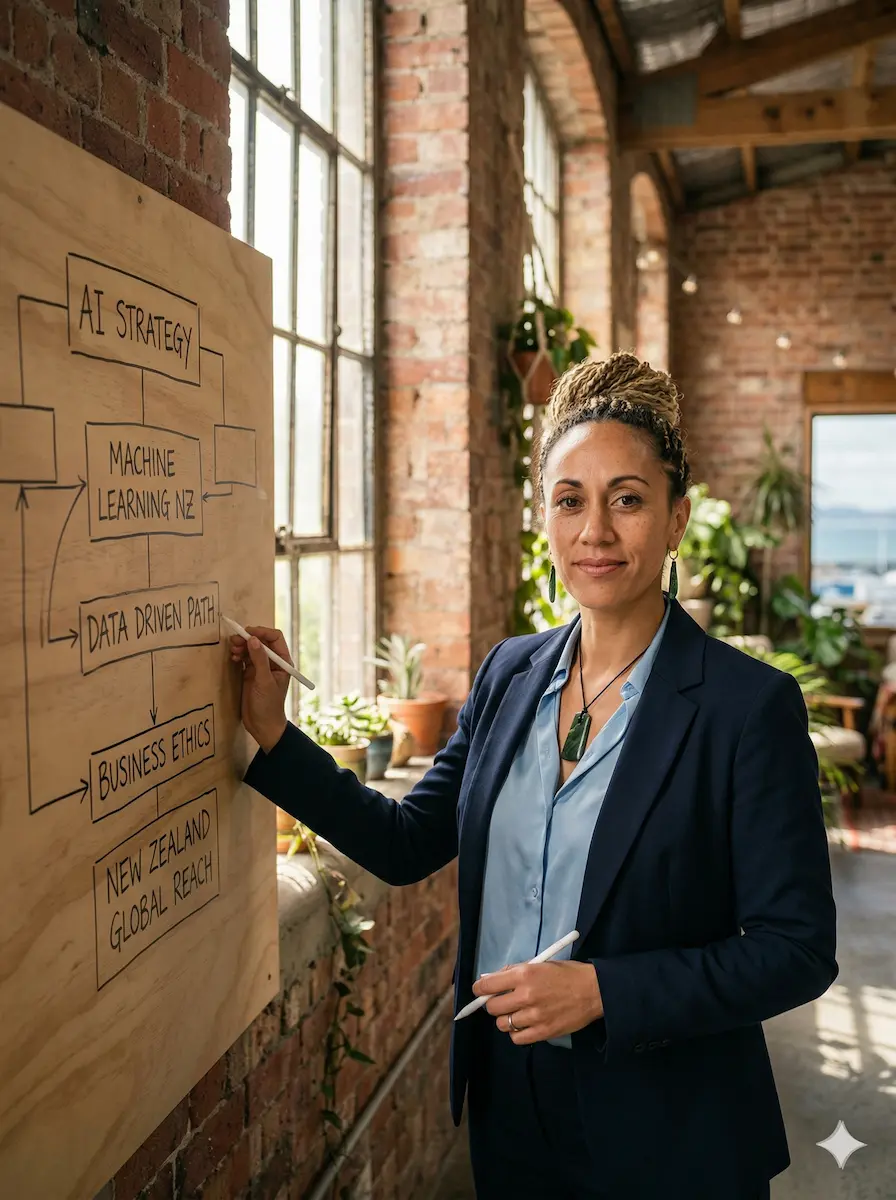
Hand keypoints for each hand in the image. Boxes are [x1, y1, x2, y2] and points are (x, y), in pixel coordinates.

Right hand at [229, 625, 290, 752]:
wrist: (262, 725)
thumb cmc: (268, 705)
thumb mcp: (264, 682)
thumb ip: (259, 660)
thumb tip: (253, 640)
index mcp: (283, 662)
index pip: (274, 638)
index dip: (262, 632)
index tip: (247, 632)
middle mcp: (273, 662)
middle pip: (261, 641)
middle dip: (248, 638)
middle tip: (234, 641)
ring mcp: (261, 667)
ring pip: (251, 649)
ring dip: (241, 646)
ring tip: (233, 651)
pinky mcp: (250, 674)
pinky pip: (244, 658)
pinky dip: (238, 655)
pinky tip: (233, 658)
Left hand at [471, 960, 602, 1044]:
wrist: (594, 991)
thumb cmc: (566, 974)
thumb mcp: (539, 964)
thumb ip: (514, 972)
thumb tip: (489, 980)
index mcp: (524, 974)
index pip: (488, 985)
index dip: (479, 989)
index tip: (480, 991)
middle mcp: (526, 995)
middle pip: (492, 1007)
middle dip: (494, 1004)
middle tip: (503, 1002)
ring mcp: (534, 1016)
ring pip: (502, 1024)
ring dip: (506, 1019)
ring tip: (517, 1014)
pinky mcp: (543, 1032)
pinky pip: (516, 1039)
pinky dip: (516, 1033)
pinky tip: (524, 1025)